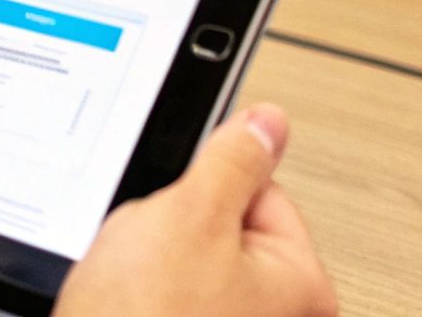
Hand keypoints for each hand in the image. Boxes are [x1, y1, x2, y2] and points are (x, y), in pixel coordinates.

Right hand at [54, 104, 336, 316]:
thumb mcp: (188, 214)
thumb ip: (233, 159)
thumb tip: (268, 122)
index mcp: (301, 286)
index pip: (262, 192)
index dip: (207, 185)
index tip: (178, 195)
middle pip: (220, 231)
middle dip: (171, 229)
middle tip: (150, 251)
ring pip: (180, 266)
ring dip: (148, 265)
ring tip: (130, 286)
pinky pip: (160, 298)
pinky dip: (137, 296)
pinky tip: (121, 306)